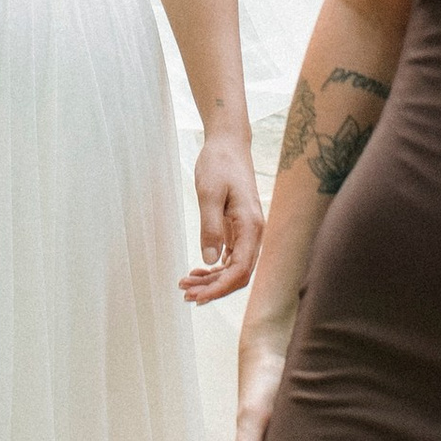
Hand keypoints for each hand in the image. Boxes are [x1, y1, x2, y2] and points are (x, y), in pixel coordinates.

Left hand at [185, 128, 262, 305]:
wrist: (228, 144)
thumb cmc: (219, 164)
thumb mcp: (209, 194)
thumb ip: (211, 228)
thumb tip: (211, 261)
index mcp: (251, 226)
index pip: (241, 270)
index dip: (220, 287)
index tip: (199, 296)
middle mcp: (254, 232)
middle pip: (239, 274)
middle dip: (214, 288)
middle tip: (186, 294)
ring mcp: (248, 231)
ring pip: (235, 268)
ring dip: (213, 280)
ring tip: (187, 285)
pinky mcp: (239, 228)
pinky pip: (232, 257)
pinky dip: (216, 268)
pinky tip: (198, 270)